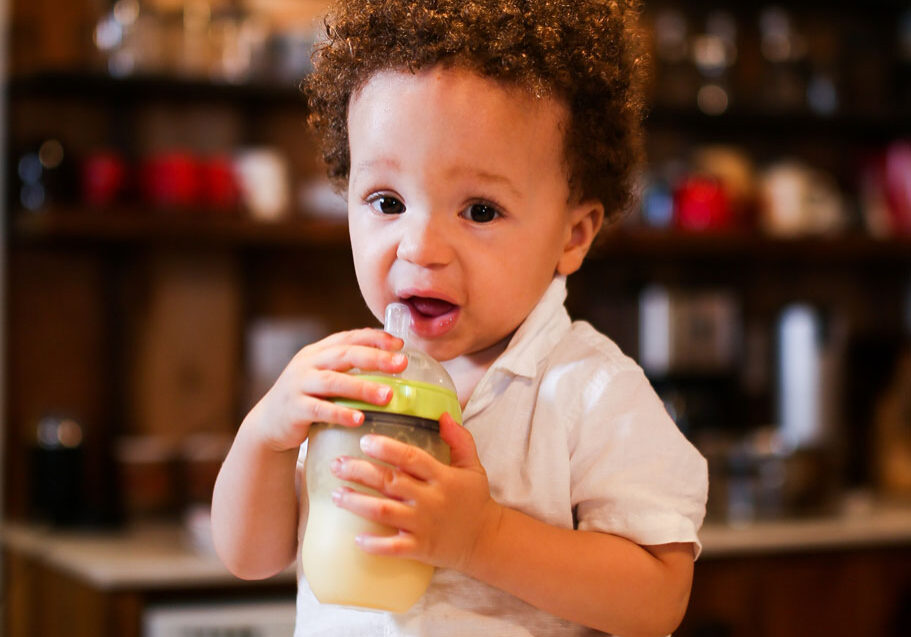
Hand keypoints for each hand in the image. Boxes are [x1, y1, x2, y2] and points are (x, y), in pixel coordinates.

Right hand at [244, 328, 406, 452]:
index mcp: (318, 352)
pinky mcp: (294, 409)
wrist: (269, 423)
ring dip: (362, 387)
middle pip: (344, 355)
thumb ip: (348, 368)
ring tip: (388, 396)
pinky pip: (319, 409)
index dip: (375, 338)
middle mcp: (307, 364)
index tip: (400, 344)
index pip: (349, 337)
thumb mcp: (323, 376)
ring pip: (333, 381)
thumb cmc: (307, 398)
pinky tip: (360, 419)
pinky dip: (340, 414)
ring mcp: (298, 385)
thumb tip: (391, 362)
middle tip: (402, 364)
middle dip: (375, 358)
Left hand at [329, 413, 502, 572]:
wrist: (486, 541)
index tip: (364, 440)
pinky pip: (393, 547)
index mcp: (442, 477)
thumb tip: (442, 413)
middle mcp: (431, 500)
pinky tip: (356, 538)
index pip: (412, 458)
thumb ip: (459, 439)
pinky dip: (374, 544)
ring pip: (385, 512)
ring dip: (357, 503)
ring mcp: (424, 525)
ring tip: (336, 495)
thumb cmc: (475, 500)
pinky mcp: (420, 548)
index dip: (387, 448)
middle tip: (337, 465)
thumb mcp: (472, 466)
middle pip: (390, 482)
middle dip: (360, 472)